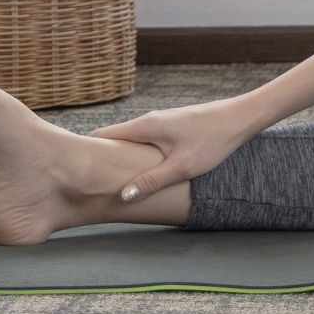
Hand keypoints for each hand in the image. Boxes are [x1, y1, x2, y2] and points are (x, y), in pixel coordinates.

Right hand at [86, 95, 263, 201]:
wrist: (241, 118)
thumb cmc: (214, 140)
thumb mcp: (182, 166)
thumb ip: (152, 181)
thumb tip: (123, 196)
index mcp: (144, 127)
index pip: (101, 137)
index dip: (85, 154)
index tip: (72, 173)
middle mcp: (148, 121)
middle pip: (112, 140)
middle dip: (99, 160)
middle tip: (86, 183)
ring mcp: (159, 123)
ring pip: (128, 141)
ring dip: (118, 159)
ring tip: (108, 182)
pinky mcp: (171, 127)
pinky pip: (142, 141)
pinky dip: (134, 155)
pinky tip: (138, 172)